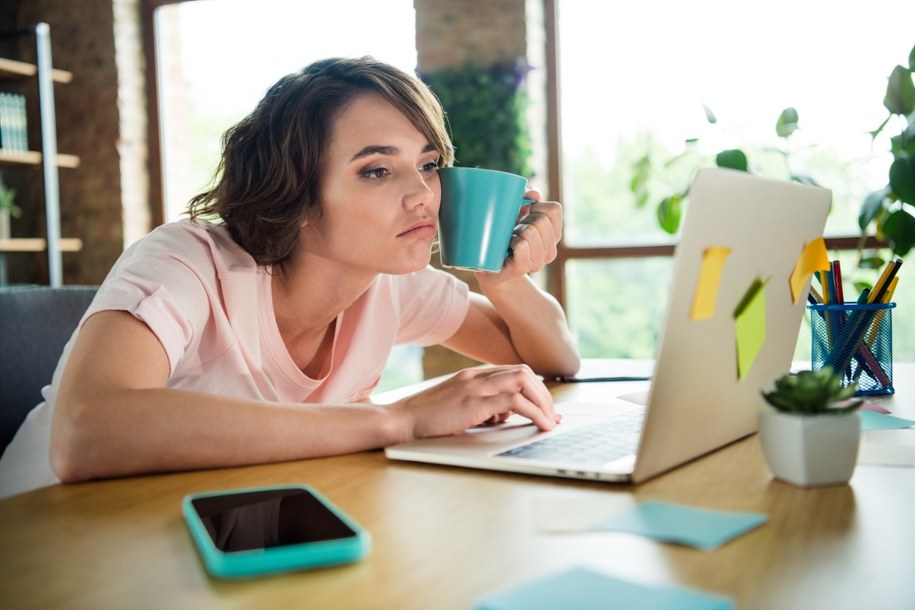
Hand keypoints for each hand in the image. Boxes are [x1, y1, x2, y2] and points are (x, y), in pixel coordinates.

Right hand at [391, 364, 560, 439]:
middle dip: (543, 394)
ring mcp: (475, 387)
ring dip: (542, 402)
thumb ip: (480, 407)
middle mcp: (476, 376)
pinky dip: (534, 413)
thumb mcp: (457, 408)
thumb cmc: (425, 419)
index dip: (534, 388)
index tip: (545, 406)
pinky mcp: (474, 403)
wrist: (400, 420)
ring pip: (522, 382)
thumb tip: (502, 416)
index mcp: (472, 376)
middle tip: (552, 415)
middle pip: (523, 372)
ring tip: (550, 421)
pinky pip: (514, 402)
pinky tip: (540, 425)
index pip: (513, 371)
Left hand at [477, 189, 562, 285]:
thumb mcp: (515, 216)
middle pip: (541, 220)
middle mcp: (550, 251)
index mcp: (553, 236)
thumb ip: (525, 200)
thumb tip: (535, 194)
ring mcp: (537, 262)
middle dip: (524, 219)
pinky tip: (507, 248)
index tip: (525, 213)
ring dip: (515, 231)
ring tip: (508, 240)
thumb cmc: (503, 239)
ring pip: (530, 232)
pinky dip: (512, 242)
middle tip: (513, 230)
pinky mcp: (522, 268)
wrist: (489, 269)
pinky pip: (522, 246)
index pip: (554, 210)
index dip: (537, 206)